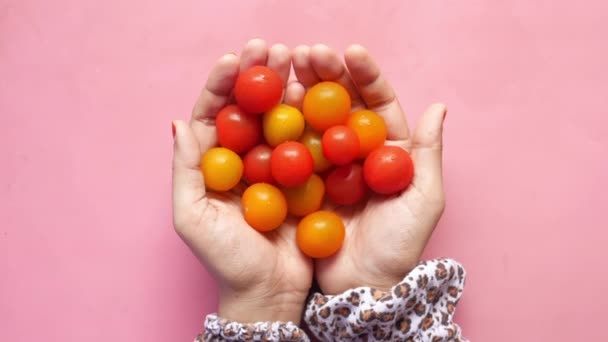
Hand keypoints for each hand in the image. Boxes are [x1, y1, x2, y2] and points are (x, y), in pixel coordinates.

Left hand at [171, 39, 311, 323]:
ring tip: (298, 59)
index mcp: (214, 164)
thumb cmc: (226, 260)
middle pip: (250, 109)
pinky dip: (313, 118)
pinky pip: (308, 142)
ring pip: (280, 118)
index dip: (221, 85)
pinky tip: (319, 94)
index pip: (214, 115)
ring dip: (288, 87)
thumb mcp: (193, 218)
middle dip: (258, 75)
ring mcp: (276, 166)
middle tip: (271, 47)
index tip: (233, 59)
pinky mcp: (305, 177)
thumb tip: (180, 121)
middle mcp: (245, 159)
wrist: (269, 292)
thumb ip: (186, 170)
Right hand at [292, 44, 446, 293]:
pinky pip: (294, 150)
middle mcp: (356, 152)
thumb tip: (439, 106)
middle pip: (342, 104)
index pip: (377, 102)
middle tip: (308, 52)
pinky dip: (284, 126)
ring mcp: (328, 166)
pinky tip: (272, 104)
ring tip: (286, 67)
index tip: (350, 52)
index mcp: (388, 150)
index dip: (365, 75)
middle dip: (327, 74)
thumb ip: (427, 154)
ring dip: (302, 91)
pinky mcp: (304, 182)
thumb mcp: (423, 200)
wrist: (363, 286)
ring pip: (315, 120)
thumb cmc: (400, 246)